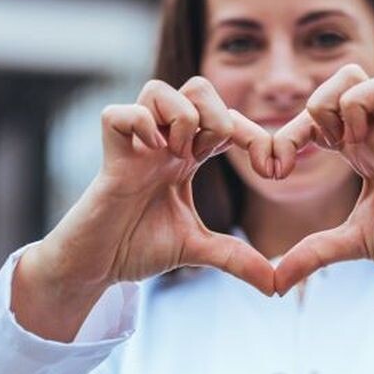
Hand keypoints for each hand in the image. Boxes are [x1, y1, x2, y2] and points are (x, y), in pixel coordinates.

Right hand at [16, 76, 276, 340]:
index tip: (275, 172)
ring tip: (178, 153)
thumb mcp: (198, 250)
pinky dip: (139, 125)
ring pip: (159, 89)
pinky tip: (152, 153)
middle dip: (219, 115)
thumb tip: (277, 286)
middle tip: (213, 156)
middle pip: (198, 87)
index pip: (229, 120)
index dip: (258, 136)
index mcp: (188, 156)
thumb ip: (236, 258)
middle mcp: (164, 141)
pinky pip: (118, 113)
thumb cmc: (137, 247)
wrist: (97, 265)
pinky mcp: (110, 156)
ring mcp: (136, 145)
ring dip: (181, 117)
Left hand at [271, 65, 373, 302]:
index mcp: (359, 149)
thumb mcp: (352, 243)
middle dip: (323, 100)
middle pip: (349, 76)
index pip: (316, 114)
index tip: (271, 168)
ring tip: (356, 144)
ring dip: (359, 105)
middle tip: (322, 144)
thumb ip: (313, 254)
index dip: (285, 132)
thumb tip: (275, 283)